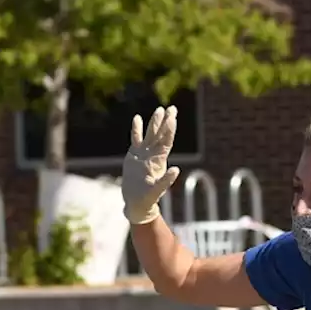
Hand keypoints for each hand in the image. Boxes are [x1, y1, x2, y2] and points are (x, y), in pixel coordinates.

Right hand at [122, 106, 180, 224]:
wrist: (136, 201)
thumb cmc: (147, 198)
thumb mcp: (157, 190)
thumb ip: (166, 181)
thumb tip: (176, 170)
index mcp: (159, 160)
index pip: (166, 141)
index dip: (169, 129)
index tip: (173, 117)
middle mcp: (153, 154)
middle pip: (161, 134)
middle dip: (166, 121)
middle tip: (172, 108)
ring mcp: (143, 154)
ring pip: (150, 134)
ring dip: (154, 122)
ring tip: (159, 109)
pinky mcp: (133, 155)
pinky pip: (135, 139)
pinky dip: (136, 129)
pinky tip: (137, 118)